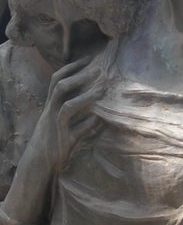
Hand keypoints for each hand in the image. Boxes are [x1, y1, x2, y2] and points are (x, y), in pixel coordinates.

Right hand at [32, 56, 104, 170]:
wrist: (37, 167)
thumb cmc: (53, 145)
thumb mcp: (65, 128)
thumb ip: (80, 120)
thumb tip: (100, 116)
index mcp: (51, 106)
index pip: (57, 80)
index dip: (72, 67)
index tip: (89, 58)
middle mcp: (51, 113)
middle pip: (60, 87)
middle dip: (79, 76)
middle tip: (99, 69)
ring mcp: (55, 127)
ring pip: (67, 106)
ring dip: (86, 97)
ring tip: (103, 89)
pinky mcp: (62, 142)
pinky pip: (76, 131)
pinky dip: (89, 125)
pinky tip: (102, 121)